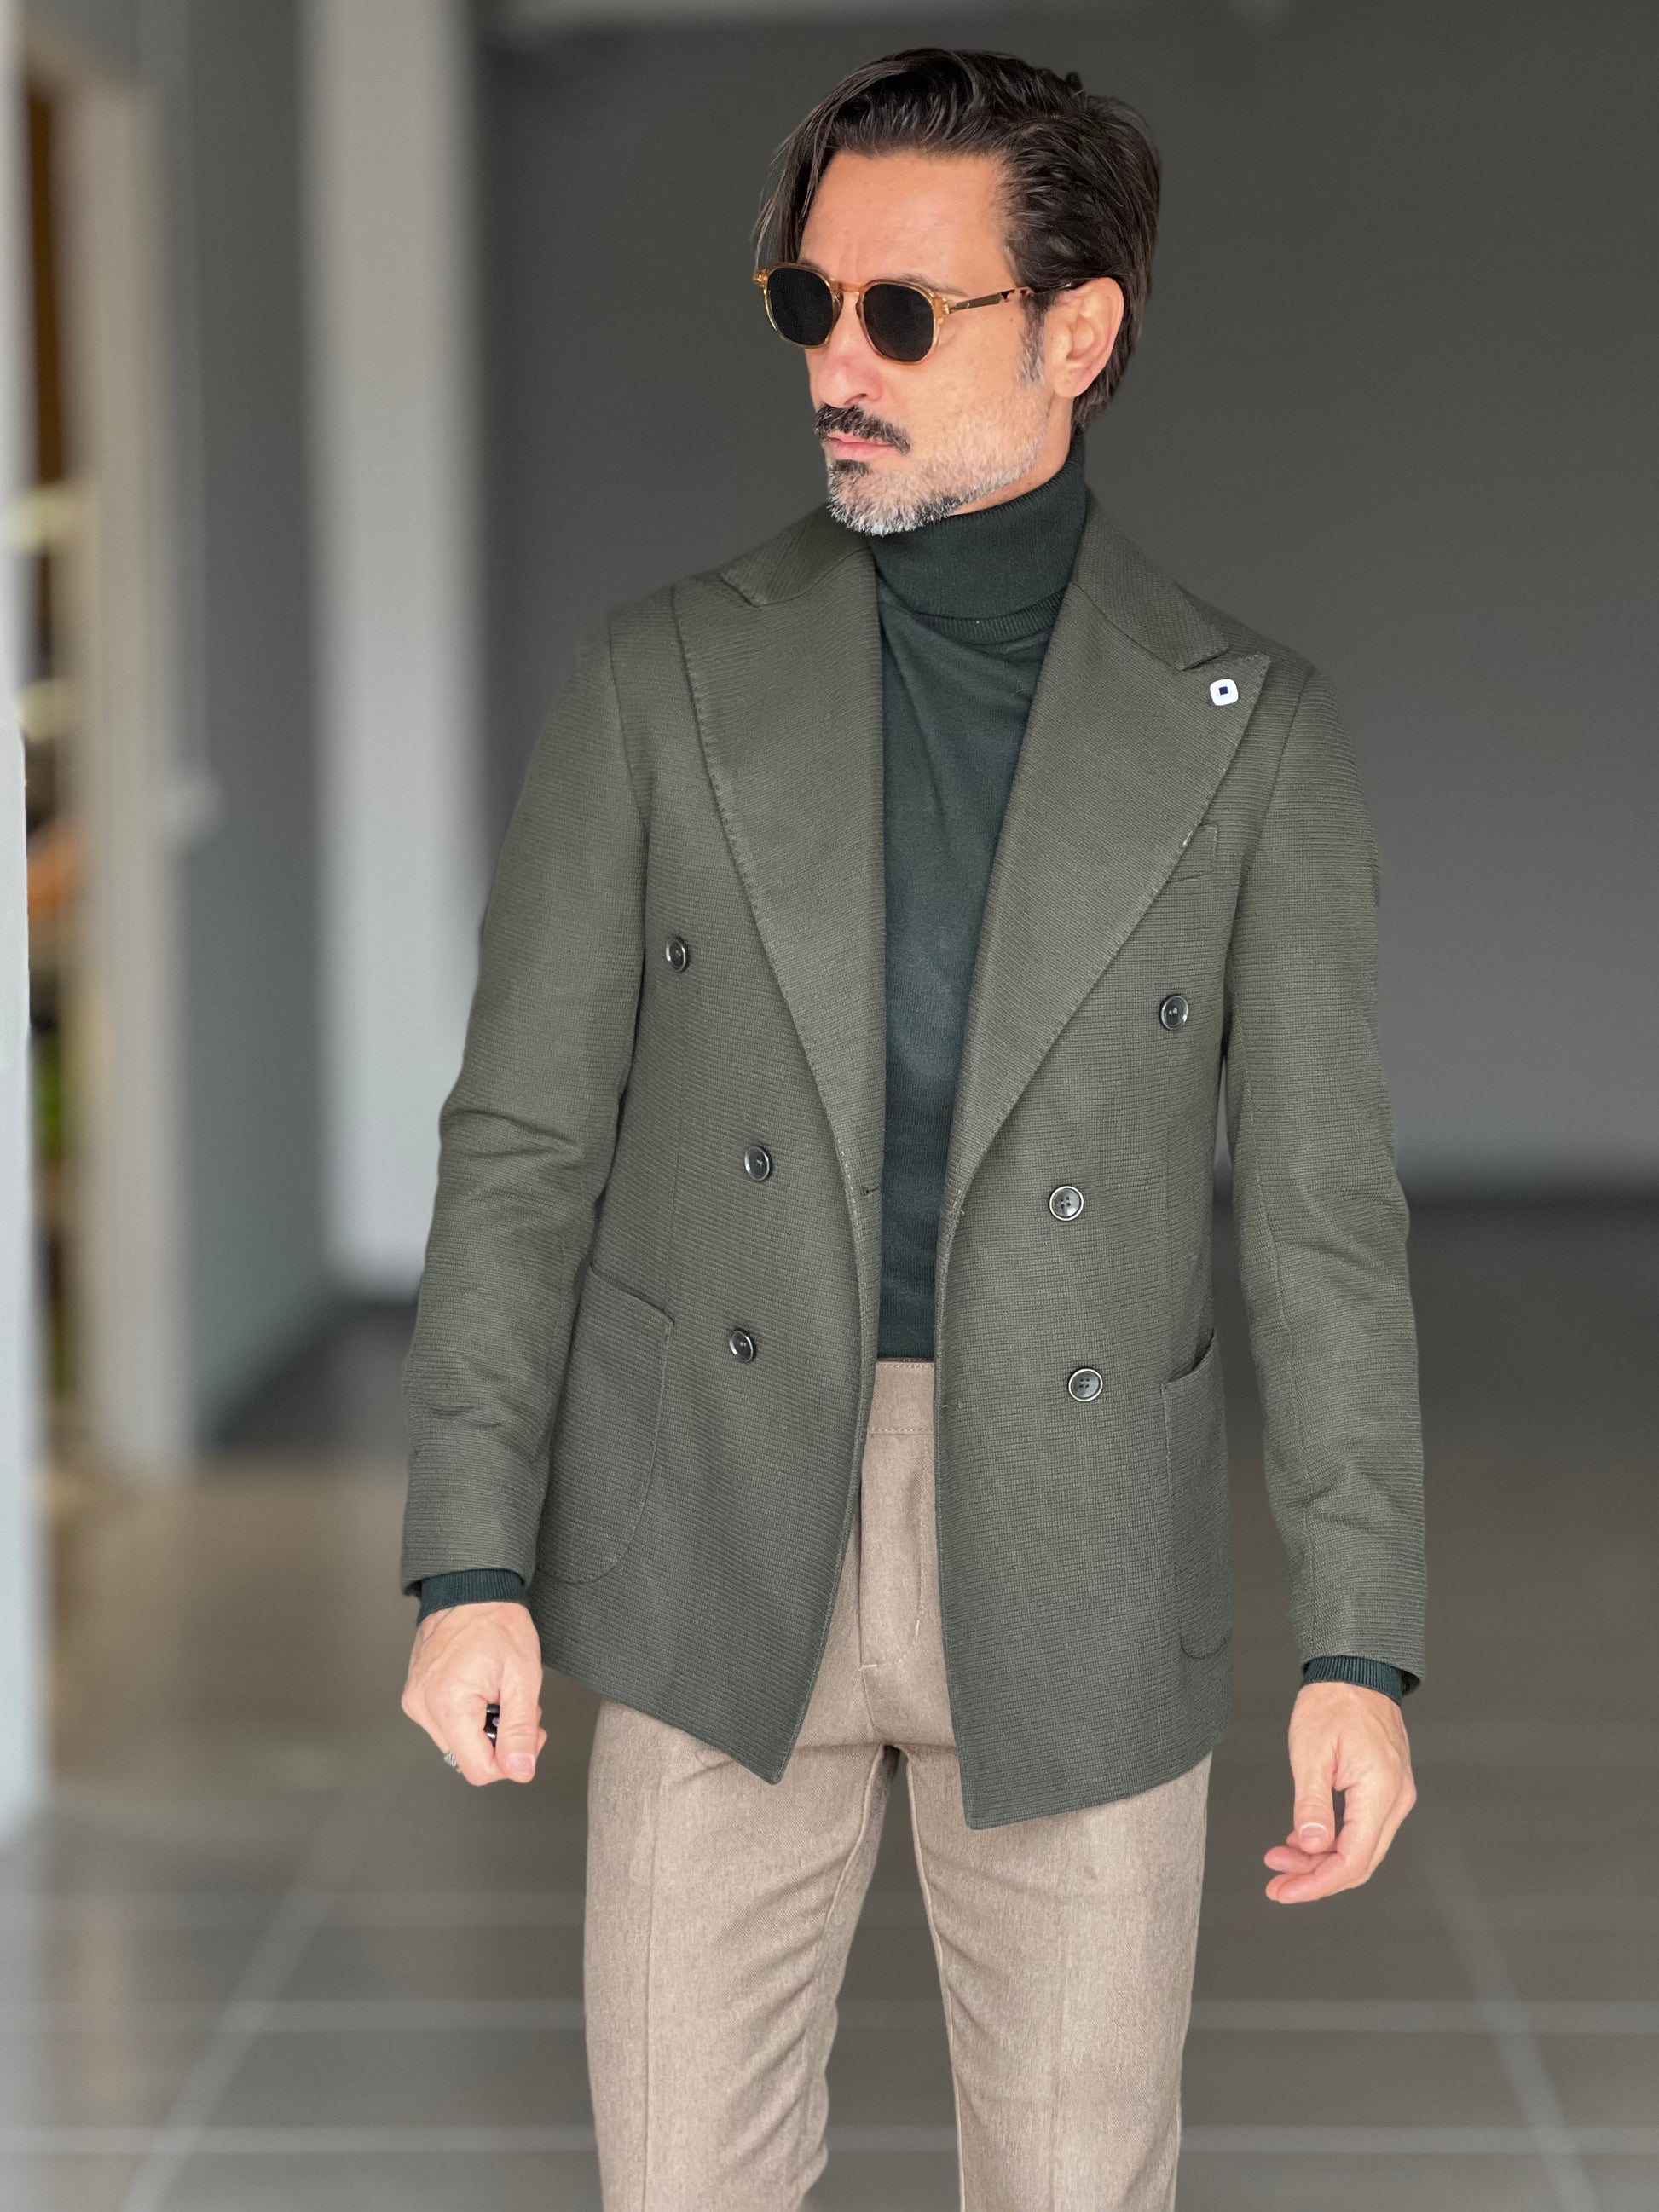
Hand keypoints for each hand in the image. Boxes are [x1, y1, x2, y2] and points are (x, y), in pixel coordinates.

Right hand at [401, 1601, 547, 1785]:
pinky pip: (447, 1723)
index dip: (509, 1762)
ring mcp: (415, 1700)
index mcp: (448, 1704)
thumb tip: (520, 1770)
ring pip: (459, 1742)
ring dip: (485, 1727)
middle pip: (468, 1757)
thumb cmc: (497, 1623)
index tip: (527, 1736)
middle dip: (501, 1739)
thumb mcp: (523, 1677)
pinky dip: (469, 1715)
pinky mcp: (415, 1695)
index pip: (478, 1770)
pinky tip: (480, 1688)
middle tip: (516, 1703)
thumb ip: (521, 1729)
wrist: (471, 1589)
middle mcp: (423, 1706)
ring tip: (497, 1690)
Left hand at [1264, 1681, 1414, 1902]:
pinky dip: (1331, 1840)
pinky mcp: (1385, 1790)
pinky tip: (1303, 1839)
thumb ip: (1311, 1802)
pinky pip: (1361, 1829)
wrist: (1356, 1671)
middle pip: (1359, 1862)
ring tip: (1281, 1858)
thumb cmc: (1334, 1701)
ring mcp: (1394, 1796)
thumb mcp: (1311, 1751)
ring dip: (1320, 1860)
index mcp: (1381, 1792)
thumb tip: (1310, 1845)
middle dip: (1315, 1878)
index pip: (1353, 1860)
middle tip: (1276, 1883)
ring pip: (1360, 1848)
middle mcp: (1395, 1800)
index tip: (1284, 1890)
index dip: (1317, 1883)